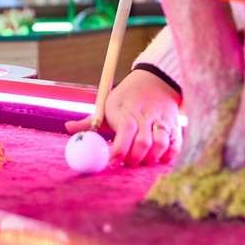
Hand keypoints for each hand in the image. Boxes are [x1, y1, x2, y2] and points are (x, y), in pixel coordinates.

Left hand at [65, 68, 180, 165]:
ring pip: (161, 144)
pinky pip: (175, 145)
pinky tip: (158, 158)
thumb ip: (90, 121)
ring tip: (142, 161)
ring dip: (151, 158)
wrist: (156, 80)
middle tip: (126, 164)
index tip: (111, 162)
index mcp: (128, 111)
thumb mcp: (107, 105)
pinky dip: (168, 156)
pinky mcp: (176, 127)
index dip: (118, 149)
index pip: (125, 131)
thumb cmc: (127, 98)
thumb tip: (68, 128)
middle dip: (134, 158)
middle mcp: (147, 116)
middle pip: (143, 142)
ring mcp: (163, 121)